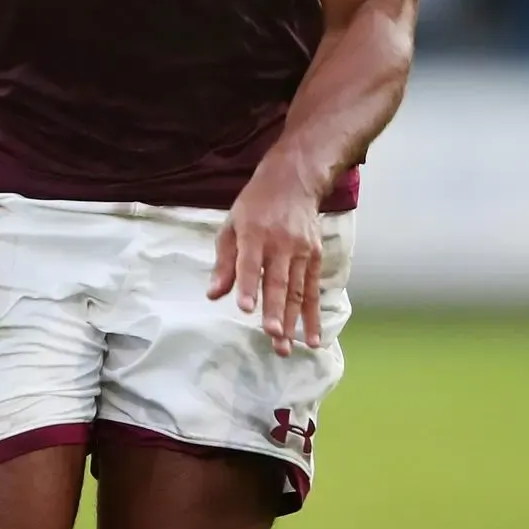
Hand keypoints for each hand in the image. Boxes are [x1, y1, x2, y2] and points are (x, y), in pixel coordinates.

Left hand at [208, 164, 322, 357]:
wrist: (293, 182)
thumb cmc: (255, 206)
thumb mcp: (231, 225)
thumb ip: (223, 262)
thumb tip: (213, 294)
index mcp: (254, 233)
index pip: (250, 263)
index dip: (247, 285)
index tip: (244, 307)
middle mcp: (281, 243)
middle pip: (278, 281)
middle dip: (275, 310)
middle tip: (271, 335)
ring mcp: (301, 251)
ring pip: (297, 291)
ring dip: (292, 321)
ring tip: (286, 347)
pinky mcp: (315, 257)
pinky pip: (313, 291)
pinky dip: (313, 316)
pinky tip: (311, 338)